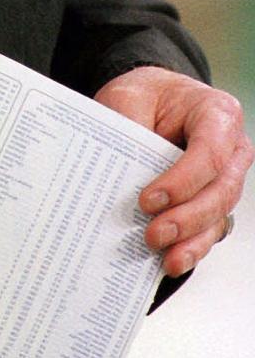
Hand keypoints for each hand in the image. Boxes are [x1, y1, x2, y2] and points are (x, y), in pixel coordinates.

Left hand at [94, 66, 252, 276]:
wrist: (151, 100)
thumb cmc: (146, 95)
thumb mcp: (128, 97)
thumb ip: (129, 128)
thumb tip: (125, 175)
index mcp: (217, 112)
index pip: (211, 152)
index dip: (183, 181)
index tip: (148, 199)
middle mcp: (232, 148)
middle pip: (221, 191)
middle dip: (187, 218)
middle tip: (153, 234)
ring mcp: (226, 178)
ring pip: (219, 216)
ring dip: (192, 241)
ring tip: (165, 258)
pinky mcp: (214, 202)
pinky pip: (210, 229)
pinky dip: (192, 247)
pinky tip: (171, 261)